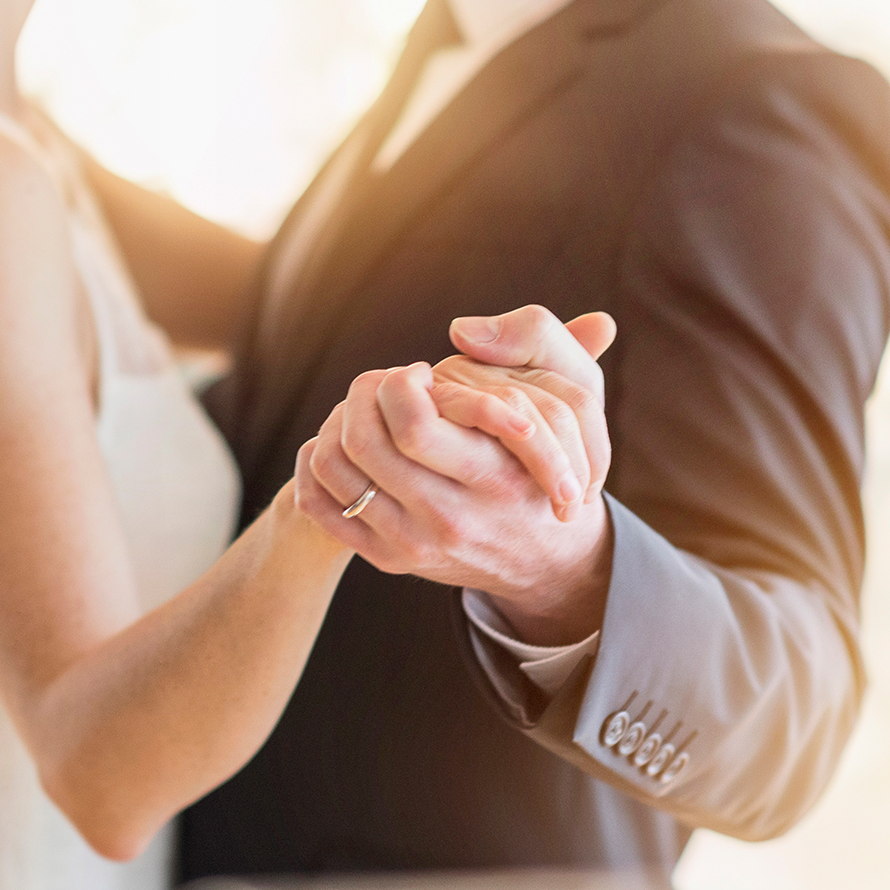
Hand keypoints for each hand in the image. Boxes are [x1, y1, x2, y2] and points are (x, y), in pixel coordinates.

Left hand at [294, 307, 617, 645]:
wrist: (548, 561)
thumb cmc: (554, 468)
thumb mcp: (573, 403)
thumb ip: (536, 345)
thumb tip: (460, 328)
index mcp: (493, 477)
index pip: (413, 427)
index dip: (402, 384)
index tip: (420, 373)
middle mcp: (449, 518)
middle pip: (365, 443)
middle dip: (364, 393)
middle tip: (383, 383)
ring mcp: (414, 543)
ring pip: (334, 468)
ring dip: (337, 423)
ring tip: (366, 410)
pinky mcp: (389, 559)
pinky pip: (319, 505)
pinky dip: (316, 463)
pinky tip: (344, 443)